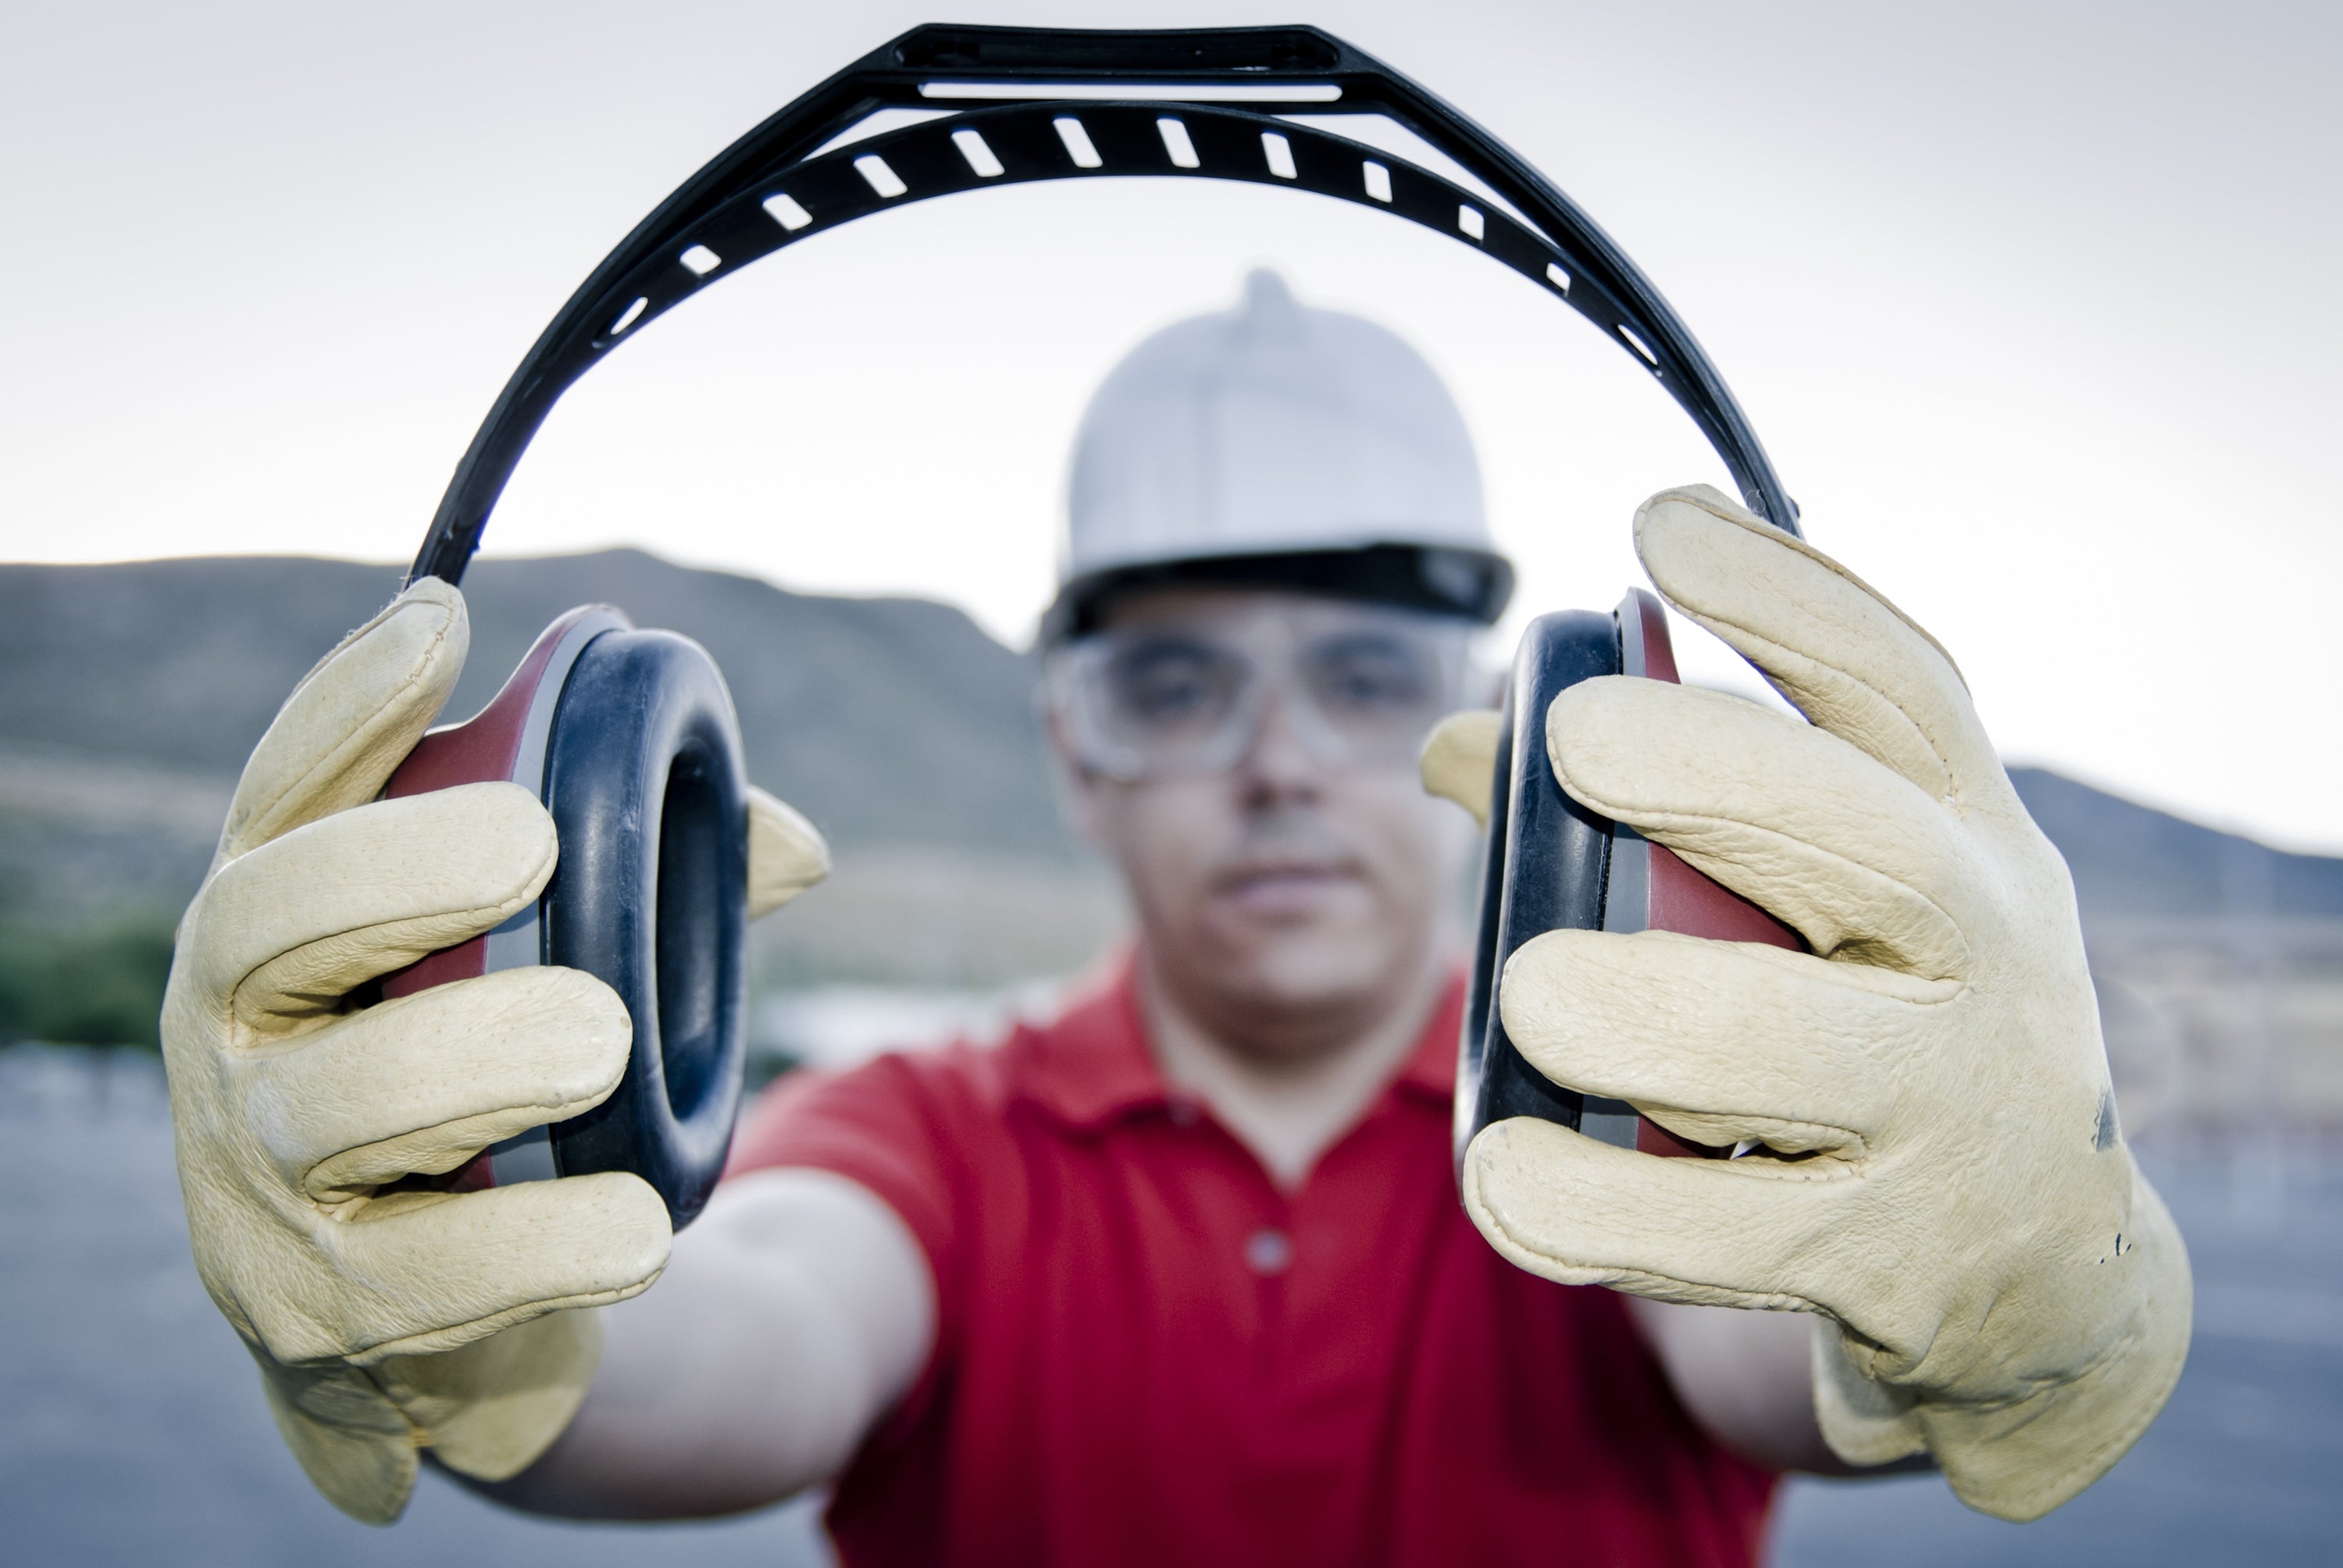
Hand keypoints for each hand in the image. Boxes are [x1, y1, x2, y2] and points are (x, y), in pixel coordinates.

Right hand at [161, 579, 827, 1521]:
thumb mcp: (568, 978)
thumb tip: (792, 844)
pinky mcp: (319, 1318)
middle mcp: (234, 1038)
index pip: (285, 799)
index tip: (446, 623)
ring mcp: (255, 1183)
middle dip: (390, 870)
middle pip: (262, 926)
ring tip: (601, 1042)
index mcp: (287, 929)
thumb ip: (667, 897)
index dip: (346, 707)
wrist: (456, 1328)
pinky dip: (538, 1246)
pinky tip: (637, 1226)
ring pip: (330, 1105)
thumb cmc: (504, 1096)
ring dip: (471, 1060)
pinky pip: (420, 1279)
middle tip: (534, 839)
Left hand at [1447, 487, 2189, 1520]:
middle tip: (1577, 737)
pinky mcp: (1889, 1258)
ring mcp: (1951, 1115)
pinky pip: (1732, 1237)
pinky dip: (1602, 1210)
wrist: (2036, 1272)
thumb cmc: (1885, 1024)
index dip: (1787, 598)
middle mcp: (1985, 958)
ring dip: (1655, 1013)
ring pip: (1806, 1051)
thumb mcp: (1825, 902)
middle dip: (1726, 777)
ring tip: (1528, 991)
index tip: (1659, 524)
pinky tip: (1503, 1174)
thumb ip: (1653, 811)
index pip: (1904, 690)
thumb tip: (1453, 741)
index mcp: (1971, 837)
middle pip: (1876, 843)